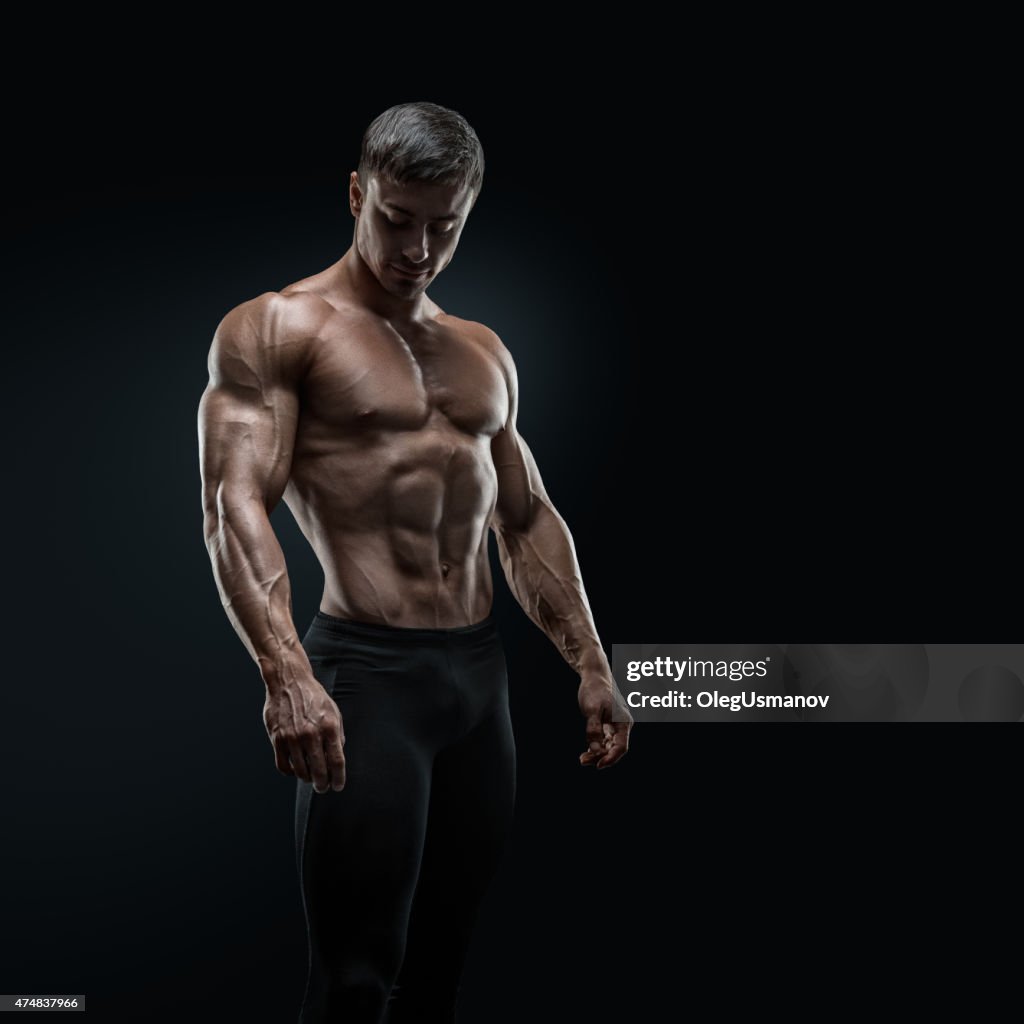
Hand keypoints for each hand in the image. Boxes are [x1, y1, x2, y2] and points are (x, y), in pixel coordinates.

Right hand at [263, 675, 345, 792]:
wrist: (289, 681)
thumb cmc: (314, 698)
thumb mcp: (334, 712)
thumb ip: (337, 736)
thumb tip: (336, 759)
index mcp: (329, 727)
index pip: (336, 762)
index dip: (338, 778)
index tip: (337, 786)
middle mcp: (311, 733)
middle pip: (319, 771)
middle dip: (323, 784)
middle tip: (323, 787)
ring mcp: (292, 737)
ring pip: (301, 771)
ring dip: (307, 778)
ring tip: (310, 777)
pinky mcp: (277, 738)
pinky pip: (283, 766)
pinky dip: (291, 772)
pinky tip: (296, 769)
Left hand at [578, 673, 632, 769]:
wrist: (594, 676)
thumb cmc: (594, 690)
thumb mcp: (591, 709)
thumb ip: (594, 730)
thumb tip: (595, 750)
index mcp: (624, 722)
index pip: (621, 747)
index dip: (611, 758)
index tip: (598, 765)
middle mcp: (623, 726)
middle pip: (615, 749)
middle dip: (601, 757)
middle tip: (583, 760)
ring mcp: (616, 726)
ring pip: (609, 746)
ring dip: (597, 754)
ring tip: (582, 758)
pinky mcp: (608, 725)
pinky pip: (604, 741)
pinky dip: (596, 747)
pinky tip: (586, 752)